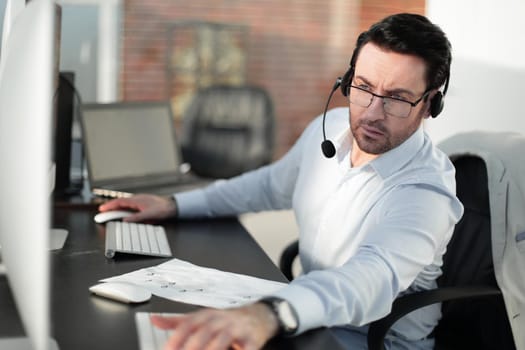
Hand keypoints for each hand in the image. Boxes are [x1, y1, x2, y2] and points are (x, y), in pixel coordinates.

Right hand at [98, 194, 176, 222]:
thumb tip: (125, 221)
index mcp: (137, 200)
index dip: (109, 206)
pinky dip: (124, 208)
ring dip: (117, 208)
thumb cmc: (163, 209)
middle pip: (120, 202)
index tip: (102, 209)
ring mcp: (140, 201)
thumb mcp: (149, 215)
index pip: (119, 202)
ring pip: (125, 204)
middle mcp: (137, 199)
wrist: (172, 206)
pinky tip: (123, 212)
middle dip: (110, 207)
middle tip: (102, 212)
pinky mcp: (143, 204)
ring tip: (109, 213)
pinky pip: (130, 205)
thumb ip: (136, 218)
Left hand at [151, 303, 279, 349]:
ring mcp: (236, 328)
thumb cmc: (223, 321)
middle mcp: (220, 320)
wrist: (256, 317)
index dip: (177, 337)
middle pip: (204, 332)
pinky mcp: (252, 338)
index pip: (188, 324)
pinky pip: (247, 347)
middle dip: (192, 348)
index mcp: (205, 315)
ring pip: (223, 338)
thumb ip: (177, 322)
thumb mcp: (200, 318)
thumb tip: (154, 319)